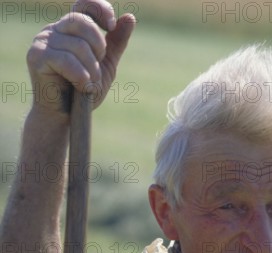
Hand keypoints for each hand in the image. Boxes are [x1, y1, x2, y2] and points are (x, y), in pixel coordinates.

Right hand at [26, 0, 134, 115]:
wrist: (65, 116)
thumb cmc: (83, 90)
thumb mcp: (105, 65)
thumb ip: (116, 42)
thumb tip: (130, 17)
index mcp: (70, 29)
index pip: (84, 4)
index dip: (100, 9)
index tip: (111, 26)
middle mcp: (54, 30)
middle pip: (82, 21)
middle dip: (98, 46)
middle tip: (97, 68)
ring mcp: (42, 42)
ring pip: (77, 45)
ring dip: (91, 69)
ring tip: (89, 84)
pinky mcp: (36, 57)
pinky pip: (66, 60)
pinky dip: (80, 76)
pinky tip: (81, 87)